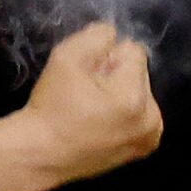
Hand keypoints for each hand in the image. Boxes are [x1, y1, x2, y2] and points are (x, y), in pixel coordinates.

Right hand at [20, 21, 164, 183]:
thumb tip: (113, 35)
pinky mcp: (143, 149)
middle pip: (138, 73)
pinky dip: (124, 114)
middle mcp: (151, 119)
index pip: (133, 51)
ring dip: (120, 94)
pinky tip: (99, 123)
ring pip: (140, 93)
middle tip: (84, 93)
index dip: (105, 56)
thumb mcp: (65, 59)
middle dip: (114, 76)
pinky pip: (139, 115)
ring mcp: (149, 137)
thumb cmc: (50, 108)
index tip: (84, 74)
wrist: (40, 155)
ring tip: (90, 110)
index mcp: (134, 97)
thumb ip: (95, 37)